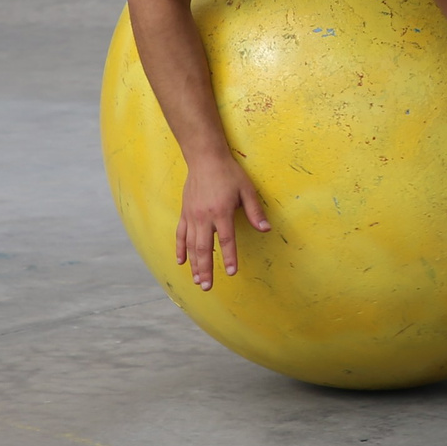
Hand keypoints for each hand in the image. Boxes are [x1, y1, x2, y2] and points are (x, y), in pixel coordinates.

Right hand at [175, 156, 269, 288]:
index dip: (229, 257)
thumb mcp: (247, 190)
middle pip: (204, 248)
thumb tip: (266, 229)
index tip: (231, 272)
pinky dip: (180, 249)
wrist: (205, 158)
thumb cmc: (229, 174)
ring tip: (197, 281)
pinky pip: (180, 234)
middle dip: (205, 269)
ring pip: (191, 245)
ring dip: (194, 264)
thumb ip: (256, 211)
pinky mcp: (185, 213)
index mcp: (221, 212)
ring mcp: (192, 216)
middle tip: (207, 287)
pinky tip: (181, 262)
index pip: (226, 240)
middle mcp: (204, 217)